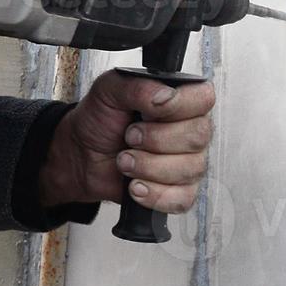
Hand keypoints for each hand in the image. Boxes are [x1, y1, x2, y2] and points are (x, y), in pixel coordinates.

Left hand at [38, 70, 216, 214]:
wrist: (82, 154)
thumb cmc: (100, 119)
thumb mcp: (110, 89)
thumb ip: (139, 86)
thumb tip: (165, 96)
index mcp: (181, 101)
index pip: (204, 99)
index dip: (180, 106)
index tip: (150, 111)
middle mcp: (191, 131)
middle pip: (197, 137)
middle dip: (156, 140)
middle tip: (129, 136)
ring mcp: (189, 163)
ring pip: (189, 169)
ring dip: (148, 167)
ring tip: (125, 160)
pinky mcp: (180, 191)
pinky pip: (182, 198)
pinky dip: (154, 194)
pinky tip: (135, 186)